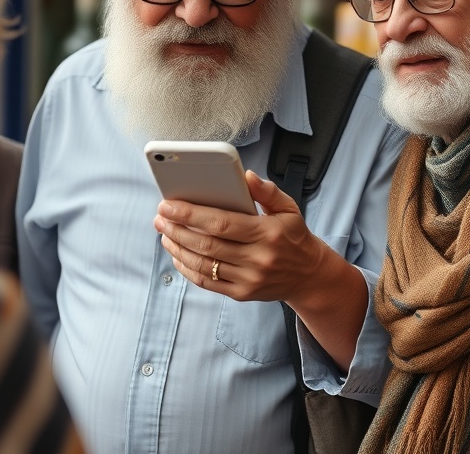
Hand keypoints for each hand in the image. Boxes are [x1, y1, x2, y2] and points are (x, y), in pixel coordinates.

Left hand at [153, 170, 330, 303]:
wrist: (309, 276)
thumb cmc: (294, 237)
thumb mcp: (289, 209)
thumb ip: (267, 191)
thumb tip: (246, 175)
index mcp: (266, 233)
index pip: (221, 223)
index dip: (190, 213)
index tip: (168, 204)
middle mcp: (257, 258)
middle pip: (206, 244)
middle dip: (177, 229)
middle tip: (160, 217)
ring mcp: (248, 279)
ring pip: (203, 264)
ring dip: (178, 248)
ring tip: (164, 233)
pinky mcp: (242, 294)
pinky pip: (207, 282)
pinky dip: (188, 268)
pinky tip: (177, 255)